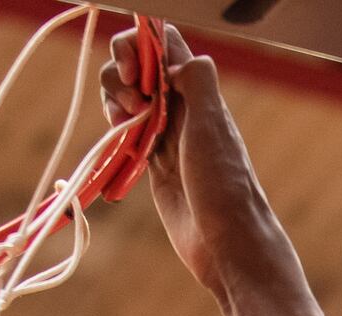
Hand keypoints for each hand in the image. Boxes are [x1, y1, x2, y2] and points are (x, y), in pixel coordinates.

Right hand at [105, 23, 273, 297]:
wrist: (226, 243)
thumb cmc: (224, 186)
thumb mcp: (213, 126)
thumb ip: (198, 82)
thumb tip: (180, 56)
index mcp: (198, 93)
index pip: (164, 46)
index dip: (141, 46)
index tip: (136, 73)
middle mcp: (183, 109)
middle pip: (140, 67)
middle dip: (122, 73)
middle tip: (132, 103)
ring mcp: (166, 135)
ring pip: (129, 97)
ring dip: (115, 99)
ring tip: (122, 121)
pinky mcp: (154, 162)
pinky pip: (127, 130)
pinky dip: (116, 126)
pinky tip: (119, 136)